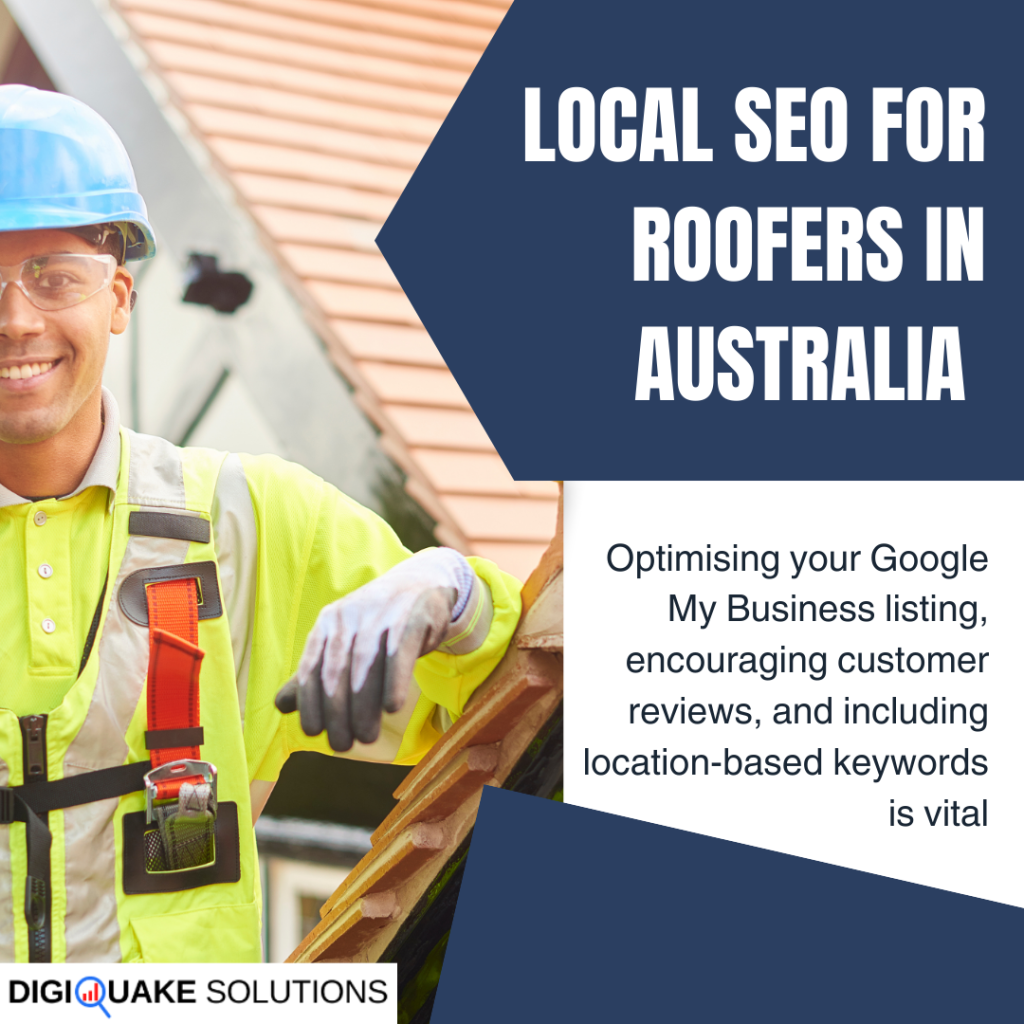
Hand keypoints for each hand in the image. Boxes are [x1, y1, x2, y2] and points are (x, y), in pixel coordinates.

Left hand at [274, 548, 472, 750]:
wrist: (422, 584)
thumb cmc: (379, 622)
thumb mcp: (343, 640)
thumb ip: (315, 671)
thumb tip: (282, 705)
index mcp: (328, 624)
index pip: (311, 668)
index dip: (310, 703)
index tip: (314, 733)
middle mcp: (349, 618)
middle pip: (336, 672)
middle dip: (336, 713)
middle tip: (342, 744)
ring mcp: (381, 616)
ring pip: (365, 668)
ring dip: (363, 707)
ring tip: (366, 737)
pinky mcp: (411, 620)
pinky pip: (399, 655)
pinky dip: (394, 683)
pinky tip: (392, 709)